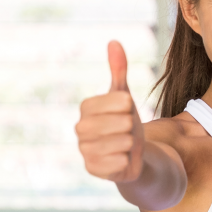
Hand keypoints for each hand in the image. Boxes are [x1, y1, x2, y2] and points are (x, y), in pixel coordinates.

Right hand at [75, 41, 144, 182]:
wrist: (131, 154)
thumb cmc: (125, 121)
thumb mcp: (124, 95)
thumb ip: (118, 70)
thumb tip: (114, 42)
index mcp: (86, 108)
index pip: (115, 101)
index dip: (127, 105)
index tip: (128, 109)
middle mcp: (80, 129)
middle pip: (119, 123)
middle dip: (130, 125)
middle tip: (127, 129)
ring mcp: (85, 150)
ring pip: (121, 143)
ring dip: (130, 143)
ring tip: (126, 143)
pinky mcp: (93, 170)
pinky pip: (118, 163)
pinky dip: (126, 160)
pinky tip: (123, 158)